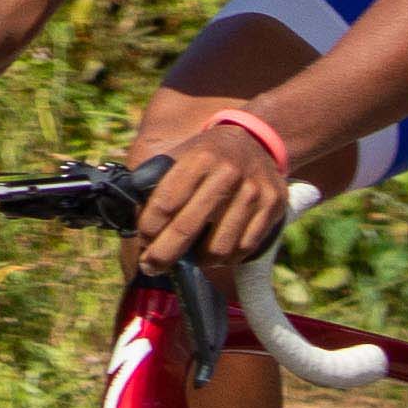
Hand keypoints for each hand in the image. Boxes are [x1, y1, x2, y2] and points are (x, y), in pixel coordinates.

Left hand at [124, 106, 296, 271]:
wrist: (258, 141)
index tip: (142, 242)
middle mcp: (228, 174)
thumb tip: (135, 224)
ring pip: (218, 248)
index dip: (148, 230)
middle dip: (162, 255)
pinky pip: (243, 250)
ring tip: (189, 257)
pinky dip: (225, 258)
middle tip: (150, 266)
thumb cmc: (208, 155)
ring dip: (197, 261)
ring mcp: (253, 192)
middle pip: (187, 229)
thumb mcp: (181, 155)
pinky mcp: (273, 207)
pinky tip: (214, 252)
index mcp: (199, 159)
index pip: (165, 203)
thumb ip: (157, 184)